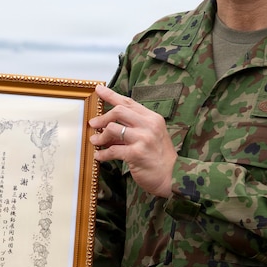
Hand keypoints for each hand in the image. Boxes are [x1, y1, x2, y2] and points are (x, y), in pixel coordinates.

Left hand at [88, 84, 175, 198]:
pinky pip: (112, 150)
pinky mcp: (136, 153)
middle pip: (119, 111)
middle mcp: (149, 125)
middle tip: (93, 124)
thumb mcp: (151, 136)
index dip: (111, 95)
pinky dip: (103, 153)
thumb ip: (133, 128)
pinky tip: (99, 156)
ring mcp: (143, 139)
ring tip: (95, 141)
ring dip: (100, 136)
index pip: (129, 102)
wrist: (172, 177)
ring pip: (113, 128)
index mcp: (153, 118)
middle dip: (102, 117)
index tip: (99, 89)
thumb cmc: (160, 157)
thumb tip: (108, 125)